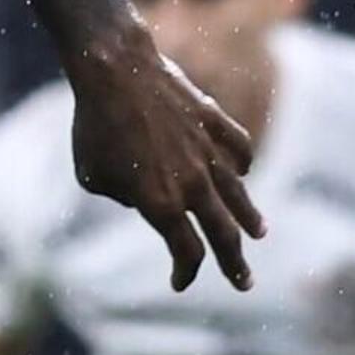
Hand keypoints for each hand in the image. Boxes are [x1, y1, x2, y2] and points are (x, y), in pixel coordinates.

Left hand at [67, 27, 262, 290]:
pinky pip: (238, 149)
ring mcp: (208, 151)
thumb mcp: (93, 177)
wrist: (115, 70)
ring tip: (260, 234)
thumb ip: (124, 197)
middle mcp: (192, 183)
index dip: (185, 272)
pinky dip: (243, 164)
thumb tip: (145, 198)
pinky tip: (243, 172)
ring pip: (238, 195)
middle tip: (244, 283)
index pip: (185, 252)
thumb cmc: (94, 126)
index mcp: (160, 203)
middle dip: (234, 264)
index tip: (179, 282)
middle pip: (223, 234)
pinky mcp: (214, 121)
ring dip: (250, 219)